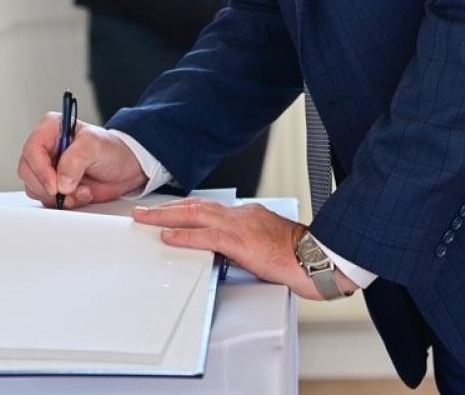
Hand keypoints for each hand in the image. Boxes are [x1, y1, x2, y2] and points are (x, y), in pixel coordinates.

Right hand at [17, 112, 147, 208]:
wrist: (127, 168)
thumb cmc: (112, 150)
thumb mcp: (95, 145)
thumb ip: (75, 159)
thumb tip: (61, 181)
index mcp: (51, 128)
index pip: (32, 150)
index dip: (40, 170)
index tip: (55, 185)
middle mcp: (46, 148)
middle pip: (27, 171)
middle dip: (49, 186)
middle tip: (69, 190)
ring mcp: (48, 168)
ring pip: (34, 187)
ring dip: (58, 196)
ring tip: (81, 190)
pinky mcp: (54, 185)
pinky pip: (46, 199)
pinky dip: (64, 202)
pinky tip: (80, 195)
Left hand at [130, 200, 356, 300]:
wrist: (319, 258)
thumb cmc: (300, 256)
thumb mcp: (268, 244)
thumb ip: (247, 244)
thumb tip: (231, 252)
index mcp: (248, 215)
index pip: (209, 208)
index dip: (186, 209)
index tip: (169, 212)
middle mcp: (240, 215)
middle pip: (196, 206)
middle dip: (168, 208)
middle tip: (145, 211)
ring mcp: (239, 226)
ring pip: (195, 215)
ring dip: (167, 216)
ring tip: (146, 219)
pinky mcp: (240, 241)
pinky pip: (205, 236)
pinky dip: (184, 235)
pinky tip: (168, 236)